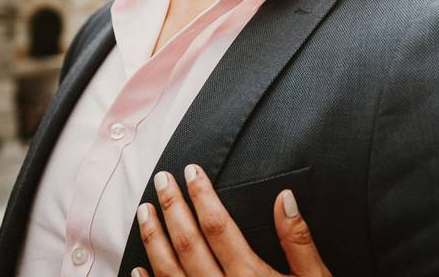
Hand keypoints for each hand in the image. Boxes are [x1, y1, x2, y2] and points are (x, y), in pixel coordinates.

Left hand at [131, 164, 331, 276]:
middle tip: (161, 180)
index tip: (192, 171)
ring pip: (170, 273)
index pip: (219, 227)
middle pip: (189, 245)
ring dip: (154, 240)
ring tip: (144, 211)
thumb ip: (299, 242)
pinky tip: (139, 268)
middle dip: (172, 208)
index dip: (203, 196)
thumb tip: (284, 198)